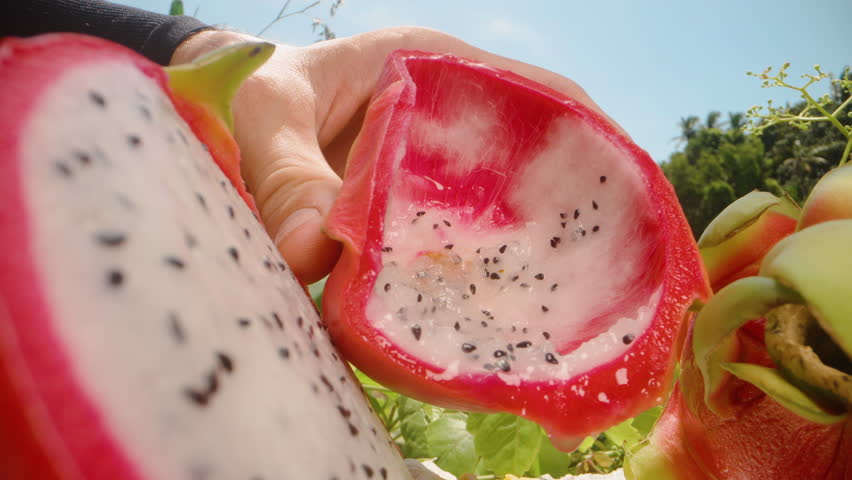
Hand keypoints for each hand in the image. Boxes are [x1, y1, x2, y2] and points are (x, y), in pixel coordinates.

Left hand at [172, 27, 613, 283]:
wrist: (247, 113)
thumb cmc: (268, 90)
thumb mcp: (270, 109)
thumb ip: (285, 171)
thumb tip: (313, 254)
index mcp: (439, 72)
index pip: (537, 93)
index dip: (589, 134)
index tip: (625, 181)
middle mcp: (454, 128)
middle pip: (536, 166)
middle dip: (575, 210)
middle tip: (602, 269)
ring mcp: (440, 179)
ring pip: (503, 217)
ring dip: (530, 257)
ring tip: (561, 310)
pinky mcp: (417, 221)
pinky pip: (459, 251)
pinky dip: (476, 283)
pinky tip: (482, 324)